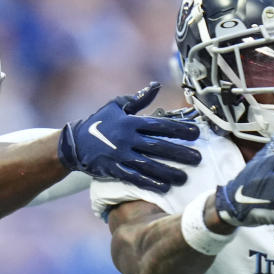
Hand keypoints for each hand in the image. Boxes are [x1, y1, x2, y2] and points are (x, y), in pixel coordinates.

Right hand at [58, 82, 200, 191]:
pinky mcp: (114, 169)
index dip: (178, 129)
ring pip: (148, 164)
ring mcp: (120, 155)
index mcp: (130, 122)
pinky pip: (134, 177)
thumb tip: (156, 86)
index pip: (159, 125)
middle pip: (157, 146)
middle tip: (198, 158)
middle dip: (179, 152)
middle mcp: (127, 139)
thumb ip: (138, 99)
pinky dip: (149, 183)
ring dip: (167, 171)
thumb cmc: (99, 122)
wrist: (75, 143)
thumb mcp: (116, 105)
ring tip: (185, 177)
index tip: (196, 133)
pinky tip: (164, 187)